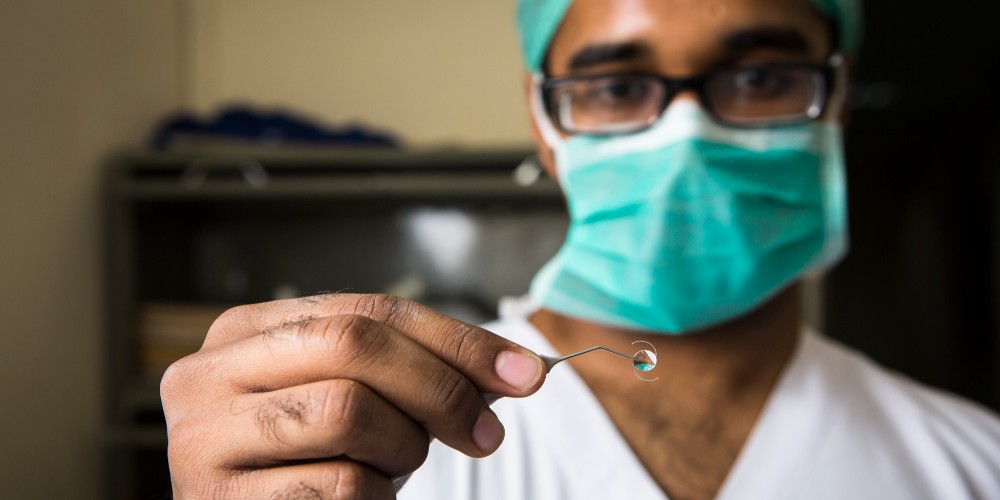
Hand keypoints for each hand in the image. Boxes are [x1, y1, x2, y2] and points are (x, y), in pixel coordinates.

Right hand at [160, 294, 544, 498]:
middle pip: (354, 345)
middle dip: (439, 384)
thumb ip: (406, 370)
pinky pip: (336, 484)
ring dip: (401, 445)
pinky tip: (365, 497)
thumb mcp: (350, 396)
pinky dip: (374, 495)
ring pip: (346, 409)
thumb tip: (509, 368)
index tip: (522, 371)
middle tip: (485, 430)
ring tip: (398, 465)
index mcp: (246, 331)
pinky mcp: (215, 499)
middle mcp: (210, 373)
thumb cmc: (304, 459)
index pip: (368, 310)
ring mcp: (202, 437)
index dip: (455, 338)